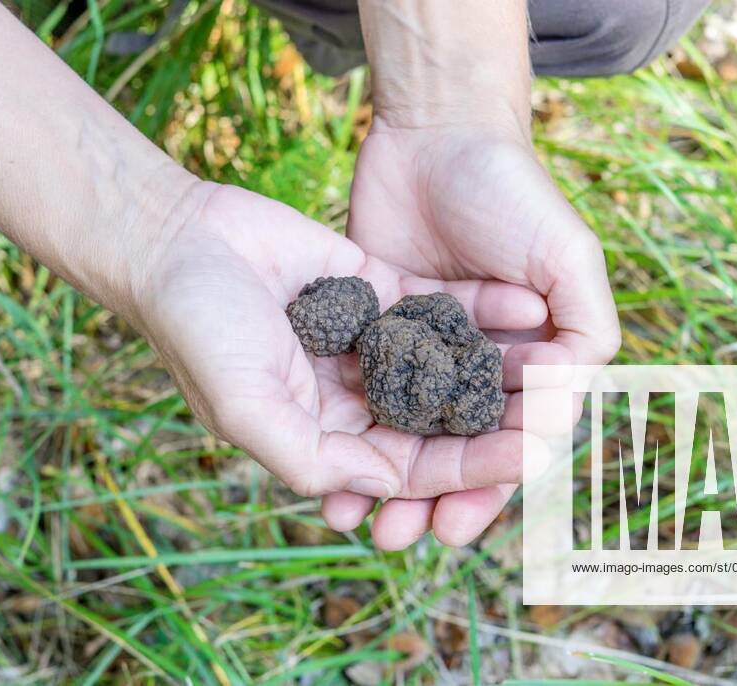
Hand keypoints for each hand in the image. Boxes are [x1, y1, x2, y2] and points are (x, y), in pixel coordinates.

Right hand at [132, 181, 532, 502]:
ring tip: (557, 368)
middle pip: (441, 423)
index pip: (412, 468)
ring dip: (497, 370)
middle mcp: (355, 396)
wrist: (179, 238)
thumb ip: (312, 456)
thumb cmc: (199, 329)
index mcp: (326, 437)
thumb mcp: (246, 408)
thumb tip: (383, 488)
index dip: (468, 468)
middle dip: (495, 425)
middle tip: (557, 419)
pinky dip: (478, 311)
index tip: (524, 458)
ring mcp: (370, 341)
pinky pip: (437, 306)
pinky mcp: (378, 289)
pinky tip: (526, 311)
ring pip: (448, 365)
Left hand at [323, 122, 620, 548]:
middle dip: (438, 498)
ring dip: (393, 480)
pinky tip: (334, 465)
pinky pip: (371, 395)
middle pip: (460, 449)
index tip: (462, 518)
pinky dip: (358, 431)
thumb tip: (564, 399)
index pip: (517, 438)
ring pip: (412, 433)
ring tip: (365, 521)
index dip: (492, 483)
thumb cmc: (511, 191)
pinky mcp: (382, 333)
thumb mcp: (568, 252)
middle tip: (407, 537)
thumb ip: (586, 324)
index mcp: (534, 358)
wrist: (436, 136)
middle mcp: (481, 365)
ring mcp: (428, 353)